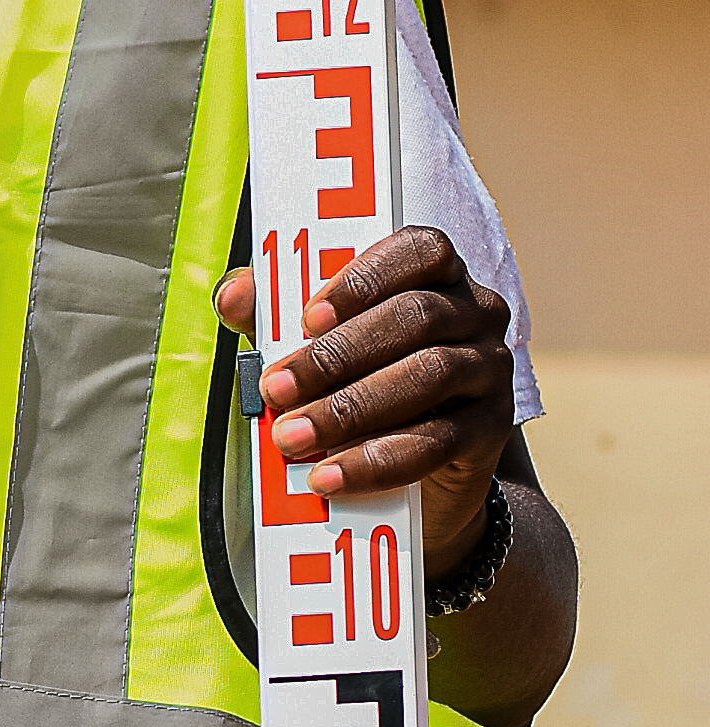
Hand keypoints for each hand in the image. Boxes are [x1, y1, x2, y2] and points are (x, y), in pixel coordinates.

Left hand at [214, 227, 515, 573]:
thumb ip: (276, 313)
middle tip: (276, 388)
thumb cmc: (361, 380)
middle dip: (337, 355)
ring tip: (293, 437)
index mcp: (436, 275)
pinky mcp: (491, 428)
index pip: (421, 250)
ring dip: (351, 409)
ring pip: (428, 375)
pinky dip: (376, 460)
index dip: (365, 278)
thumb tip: (235, 293)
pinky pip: (437, 441)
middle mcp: (474, 312)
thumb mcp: (316, 344)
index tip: (308, 315)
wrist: (416, 472)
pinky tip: (330, 476)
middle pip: (414, 317)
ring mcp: (489, 368)